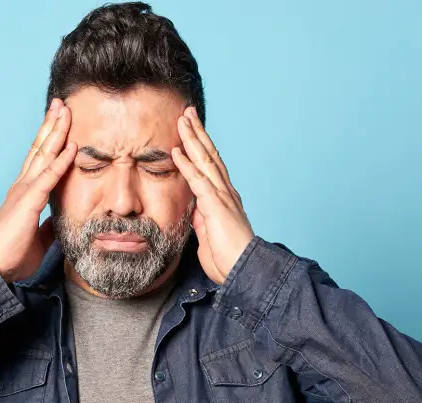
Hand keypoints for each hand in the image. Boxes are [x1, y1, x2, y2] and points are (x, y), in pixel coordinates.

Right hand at [0, 98, 76, 282]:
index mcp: (25, 192)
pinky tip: (72, 145)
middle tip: (61, 103)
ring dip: (56, 132)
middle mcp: (23, 185)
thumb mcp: (40, 235)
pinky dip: (61, 160)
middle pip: (40, 148)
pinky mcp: (28, 202)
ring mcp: (24, 191)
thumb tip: (62, 217)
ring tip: (65, 111)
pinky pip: (49, 177)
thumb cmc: (14, 254)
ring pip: (44, 154)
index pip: (40, 159)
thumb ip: (50, 222)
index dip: (50, 139)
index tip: (60, 121)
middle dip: (52, 124)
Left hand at [171, 107, 254, 284]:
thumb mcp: (209, 235)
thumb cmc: (228, 259)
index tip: (190, 131)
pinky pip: (198, 180)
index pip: (211, 166)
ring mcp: (222, 197)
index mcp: (224, 198)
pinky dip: (187, 164)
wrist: (244, 271)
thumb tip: (195, 210)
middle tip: (188, 112)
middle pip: (210, 155)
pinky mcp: (216, 206)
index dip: (200, 147)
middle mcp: (226, 192)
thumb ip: (203, 219)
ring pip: (205, 160)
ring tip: (183, 119)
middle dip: (198, 133)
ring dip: (192, 139)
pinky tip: (177, 150)